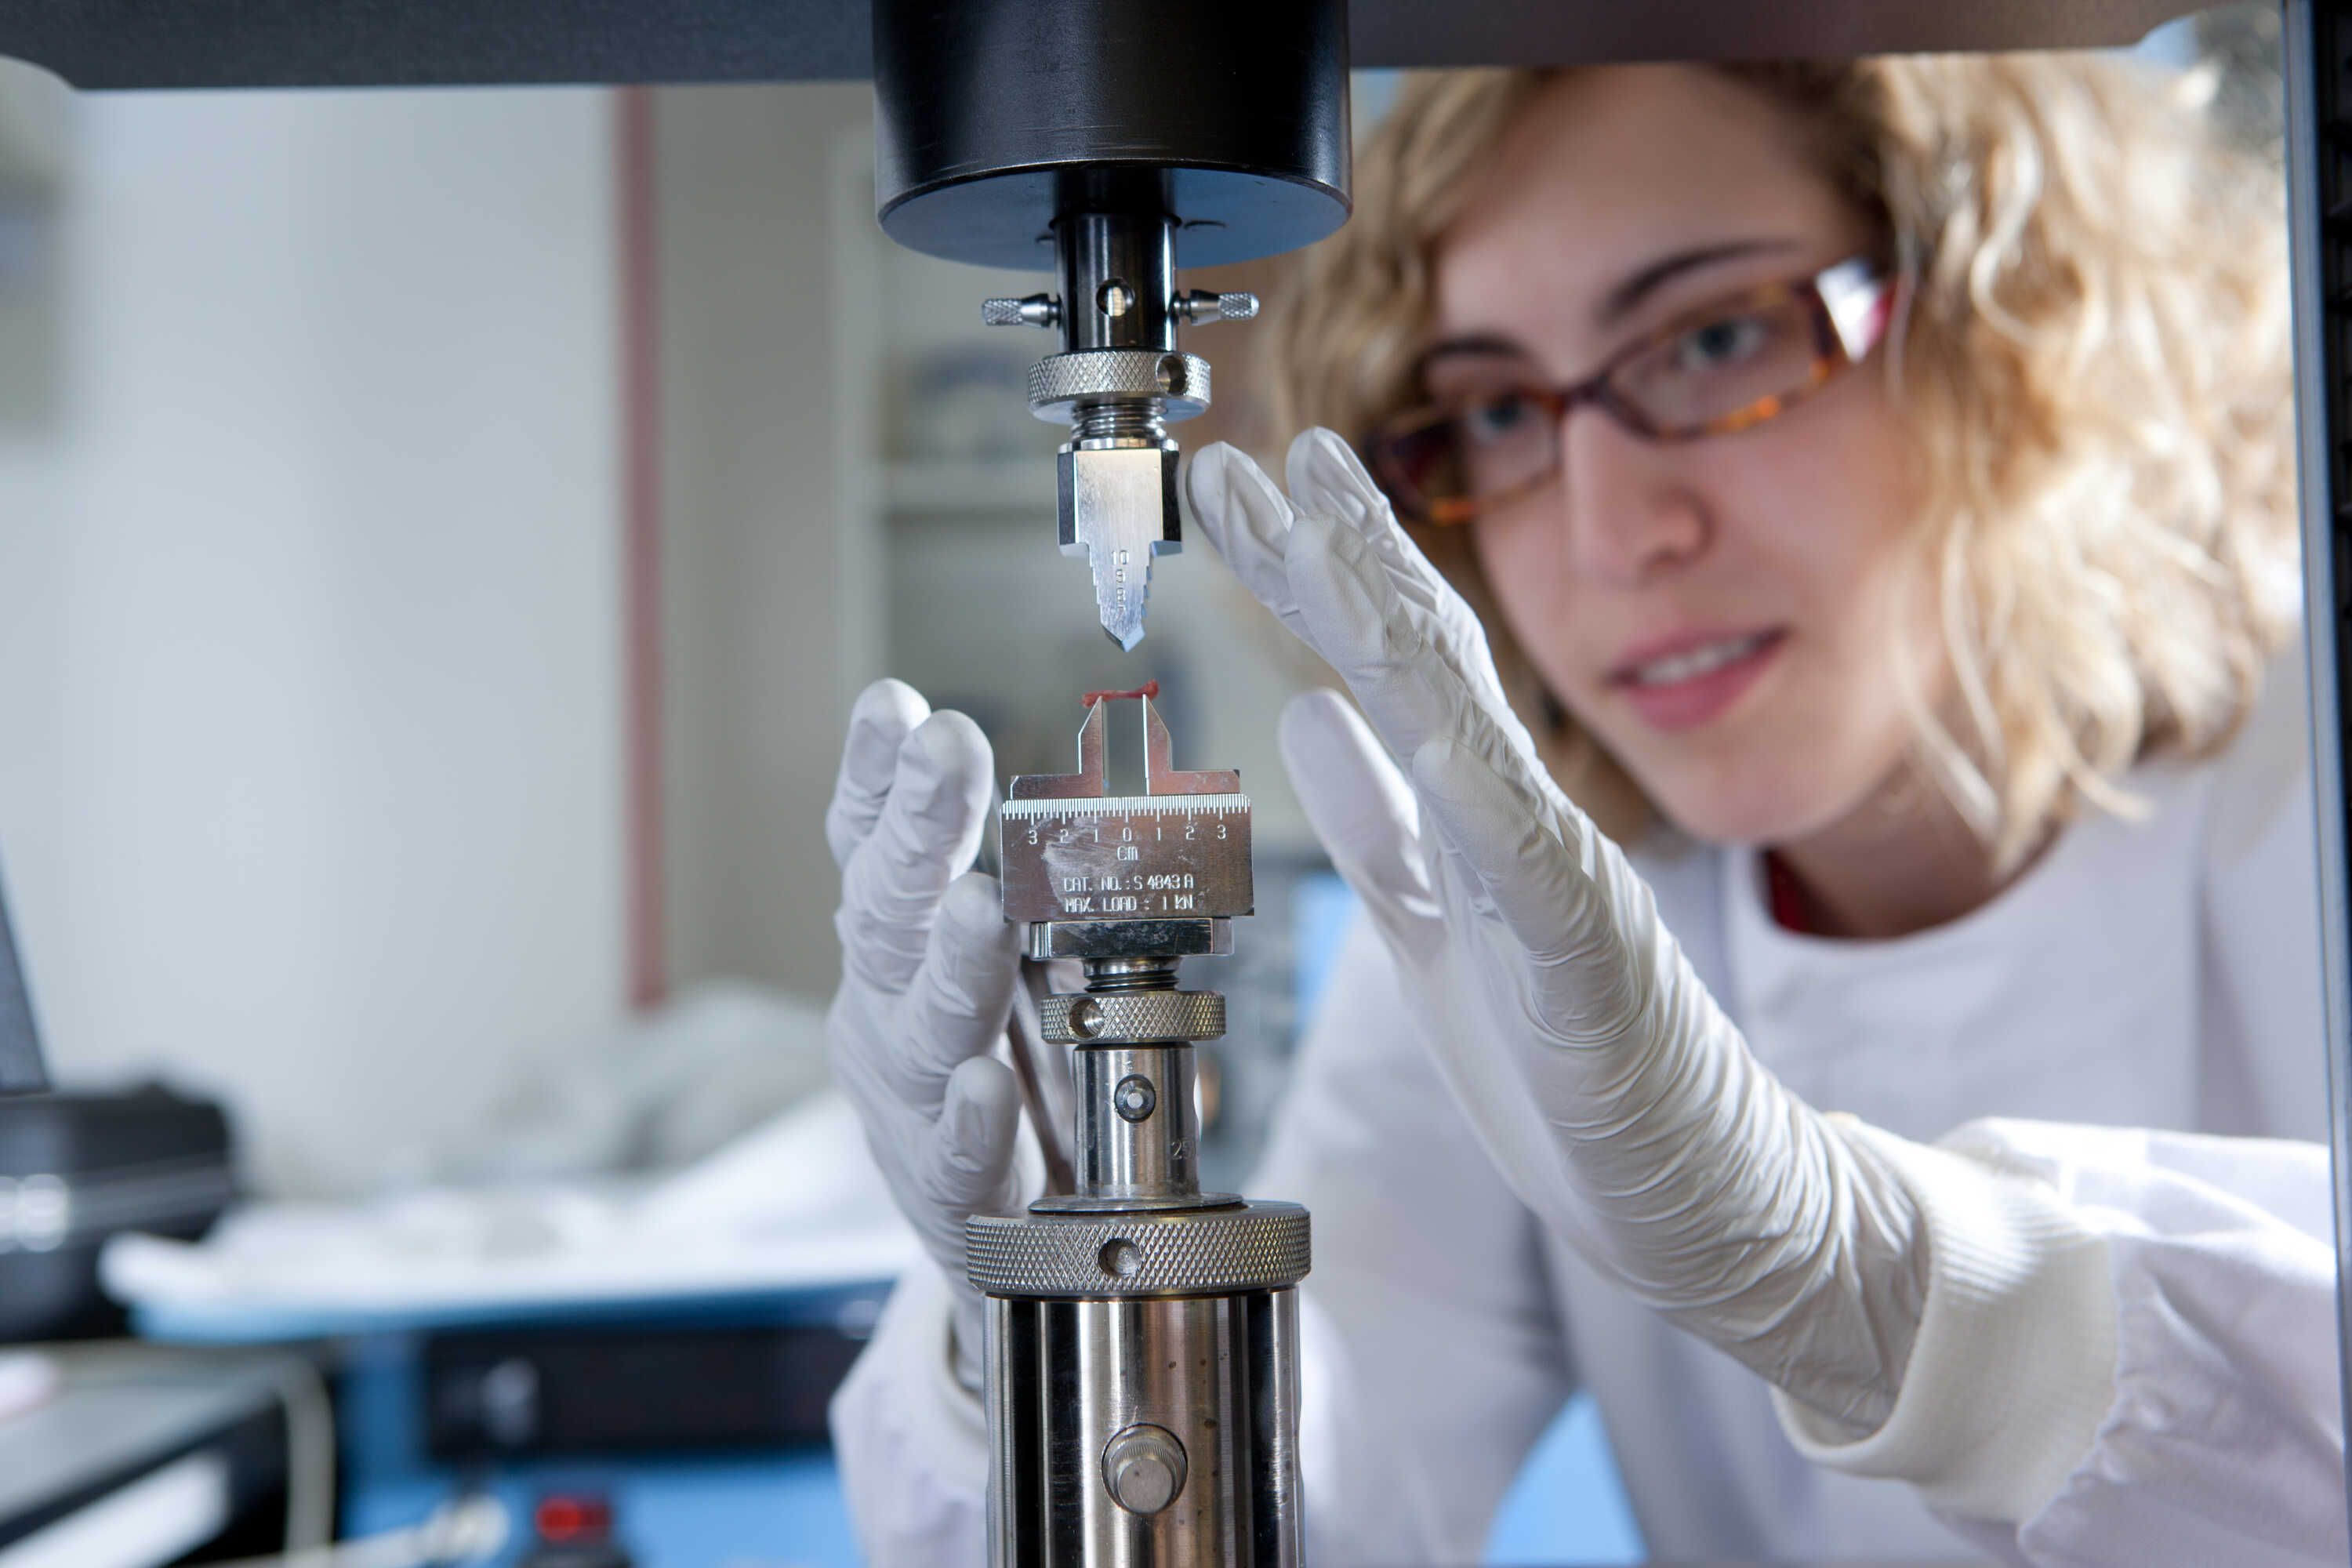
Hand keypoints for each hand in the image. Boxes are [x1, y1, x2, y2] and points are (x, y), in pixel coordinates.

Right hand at [826, 679, 1023, 1391]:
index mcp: (895, 939)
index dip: (877, 778)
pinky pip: (955, 1154)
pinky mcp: (947, 1191)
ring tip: (981, 909)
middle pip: (891, 910)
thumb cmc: (1015, 1075)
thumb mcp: (1020, 965)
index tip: (892, 708)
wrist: (1009, 1243)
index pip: (874, 845)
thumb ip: (1044, 895)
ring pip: (924, 1025)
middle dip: (919, 826)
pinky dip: (968, 1118)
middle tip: (947, 750)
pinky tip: (984, 1085)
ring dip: (955, 961)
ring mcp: (907, 1098)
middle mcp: (885, 1004)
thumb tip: (1099, 805)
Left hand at [1187, 430, 1927, 1430]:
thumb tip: (1312, 718)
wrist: (1716, 1205)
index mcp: (1477, 821)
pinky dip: (1464, 773)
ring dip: (1386, 608)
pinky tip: (1403, 703)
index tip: (1240, 493)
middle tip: (1250, 457)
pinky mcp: (1592, 957)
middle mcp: (1520, 824)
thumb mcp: (1444, 936)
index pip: (1387, 669)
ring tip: (1318, 511)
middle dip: (1329, 551)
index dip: (1309, 576)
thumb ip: (1387, 830)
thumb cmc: (1581, 1080)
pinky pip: (1524, 850)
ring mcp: (1561, 880)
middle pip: (1418, 659)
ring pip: (1465, 720)